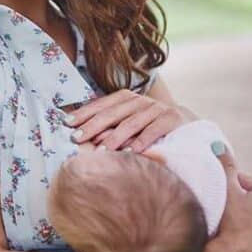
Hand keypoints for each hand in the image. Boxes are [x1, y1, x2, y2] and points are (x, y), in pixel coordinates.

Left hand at [65, 89, 192, 152]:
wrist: (185, 124)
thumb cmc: (148, 125)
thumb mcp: (128, 120)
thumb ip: (108, 124)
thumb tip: (79, 132)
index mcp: (127, 98)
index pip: (102, 104)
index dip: (84, 113)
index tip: (67, 123)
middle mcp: (140, 100)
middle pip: (113, 113)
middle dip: (93, 126)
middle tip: (77, 138)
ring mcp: (156, 108)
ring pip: (131, 123)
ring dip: (114, 138)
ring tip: (100, 152)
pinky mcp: (171, 119)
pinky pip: (153, 131)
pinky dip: (140, 142)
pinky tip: (129, 153)